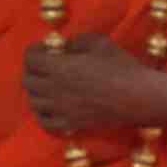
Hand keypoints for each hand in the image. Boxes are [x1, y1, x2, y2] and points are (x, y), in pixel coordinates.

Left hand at [18, 37, 155, 136]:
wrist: (139, 98)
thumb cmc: (121, 67)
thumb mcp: (98, 42)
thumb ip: (76, 43)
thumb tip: (65, 49)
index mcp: (59, 68)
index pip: (30, 59)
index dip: (34, 51)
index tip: (45, 49)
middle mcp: (54, 90)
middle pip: (28, 81)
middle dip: (33, 70)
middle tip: (45, 67)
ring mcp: (61, 110)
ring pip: (34, 103)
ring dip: (37, 92)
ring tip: (48, 86)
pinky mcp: (71, 124)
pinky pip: (45, 123)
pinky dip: (43, 114)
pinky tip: (52, 107)